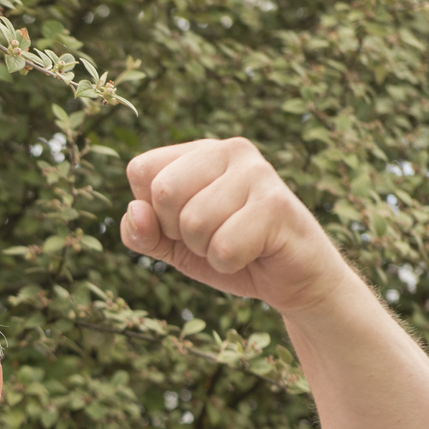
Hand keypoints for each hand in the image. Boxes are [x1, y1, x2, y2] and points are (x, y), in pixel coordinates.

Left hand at [120, 138, 349, 315]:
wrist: (293, 279)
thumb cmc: (230, 254)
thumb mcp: (173, 247)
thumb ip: (142, 232)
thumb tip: (135, 211)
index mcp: (200, 152)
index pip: (141, 171)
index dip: (152, 212)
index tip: (183, 224)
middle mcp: (229, 149)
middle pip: (163, 191)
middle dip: (178, 232)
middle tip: (211, 236)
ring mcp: (256, 172)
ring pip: (193, 223)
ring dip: (207, 251)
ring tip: (235, 243)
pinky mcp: (276, 204)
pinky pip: (223, 247)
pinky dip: (229, 264)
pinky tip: (253, 253)